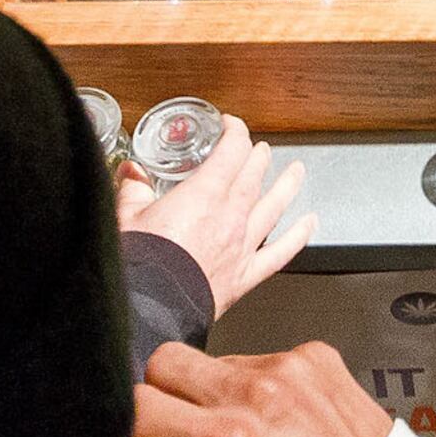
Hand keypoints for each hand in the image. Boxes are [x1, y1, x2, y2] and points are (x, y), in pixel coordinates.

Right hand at [122, 117, 314, 314]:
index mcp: (203, 195)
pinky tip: (309, 225)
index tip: (230, 126)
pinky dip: (298, 237)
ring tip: (296, 172)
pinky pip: (280, 253)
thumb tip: (131, 172)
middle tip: (259, 150)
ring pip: (273, 207)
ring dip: (286, 186)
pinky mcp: (245, 275)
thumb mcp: (126, 216)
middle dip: (257, 157)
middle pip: (253, 176)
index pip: (231, 151)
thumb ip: (133, 189)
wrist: (149, 309)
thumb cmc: (139, 265)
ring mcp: (241, 246)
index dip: (234, 132)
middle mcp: (229, 217)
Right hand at [122, 342, 396, 436]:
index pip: (136, 405)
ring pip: (211, 361)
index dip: (129, 430)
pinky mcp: (316, 357)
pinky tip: (275, 426)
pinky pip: (257, 358)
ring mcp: (290, 369)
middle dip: (162, 400)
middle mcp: (257, 395)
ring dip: (211, 396)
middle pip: (164, 363)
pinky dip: (255, 389)